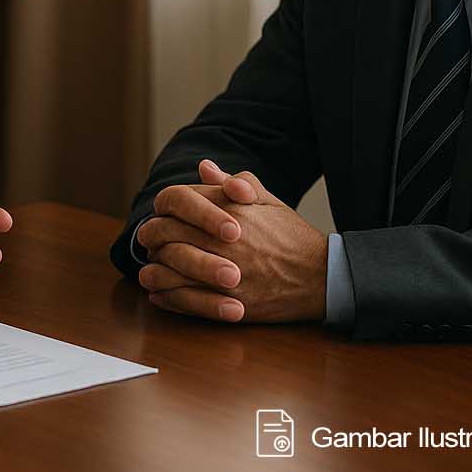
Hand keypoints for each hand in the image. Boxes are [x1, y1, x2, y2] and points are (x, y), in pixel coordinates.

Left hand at [135, 159, 327, 323]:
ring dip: (153, 270)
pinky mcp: (226, 304)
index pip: (174, 203)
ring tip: (150, 271)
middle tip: (150, 244)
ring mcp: (222, 274)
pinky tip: (161, 295)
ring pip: (167, 270)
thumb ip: (233, 183)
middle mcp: (220, 241)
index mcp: (227, 211)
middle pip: (164, 235)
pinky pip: (183, 301)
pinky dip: (166, 298)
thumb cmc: (292, 236)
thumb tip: (204, 168)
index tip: (160, 219)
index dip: (161, 211)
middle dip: (152, 239)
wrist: (321, 277)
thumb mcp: (268, 201)